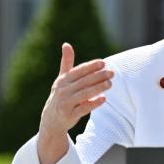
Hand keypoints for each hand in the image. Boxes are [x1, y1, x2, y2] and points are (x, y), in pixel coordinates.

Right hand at [37, 43, 112, 163]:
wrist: (52, 119)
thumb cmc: (61, 95)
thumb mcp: (62, 79)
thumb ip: (66, 62)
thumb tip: (66, 44)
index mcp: (62, 80)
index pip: (78, 71)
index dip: (90, 66)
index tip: (103, 63)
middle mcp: (63, 90)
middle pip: (84, 81)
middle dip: (98, 76)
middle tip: (111, 73)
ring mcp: (66, 103)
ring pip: (84, 94)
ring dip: (98, 88)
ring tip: (110, 84)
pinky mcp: (69, 115)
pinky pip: (83, 108)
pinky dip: (94, 103)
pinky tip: (104, 99)